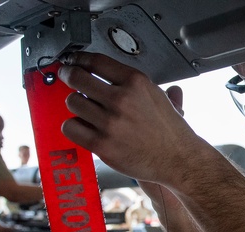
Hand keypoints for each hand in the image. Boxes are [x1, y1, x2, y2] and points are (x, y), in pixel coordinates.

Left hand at [56, 53, 202, 186]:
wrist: (177, 159)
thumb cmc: (169, 131)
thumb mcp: (157, 95)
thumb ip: (136, 84)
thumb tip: (114, 76)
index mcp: (136, 83)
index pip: (96, 61)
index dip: (79, 59)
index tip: (73, 61)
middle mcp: (121, 100)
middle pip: (77, 78)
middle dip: (68, 75)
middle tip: (66, 77)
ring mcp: (110, 123)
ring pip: (72, 102)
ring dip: (75, 104)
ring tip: (84, 109)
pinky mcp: (101, 144)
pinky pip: (71, 127)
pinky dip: (73, 126)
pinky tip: (83, 127)